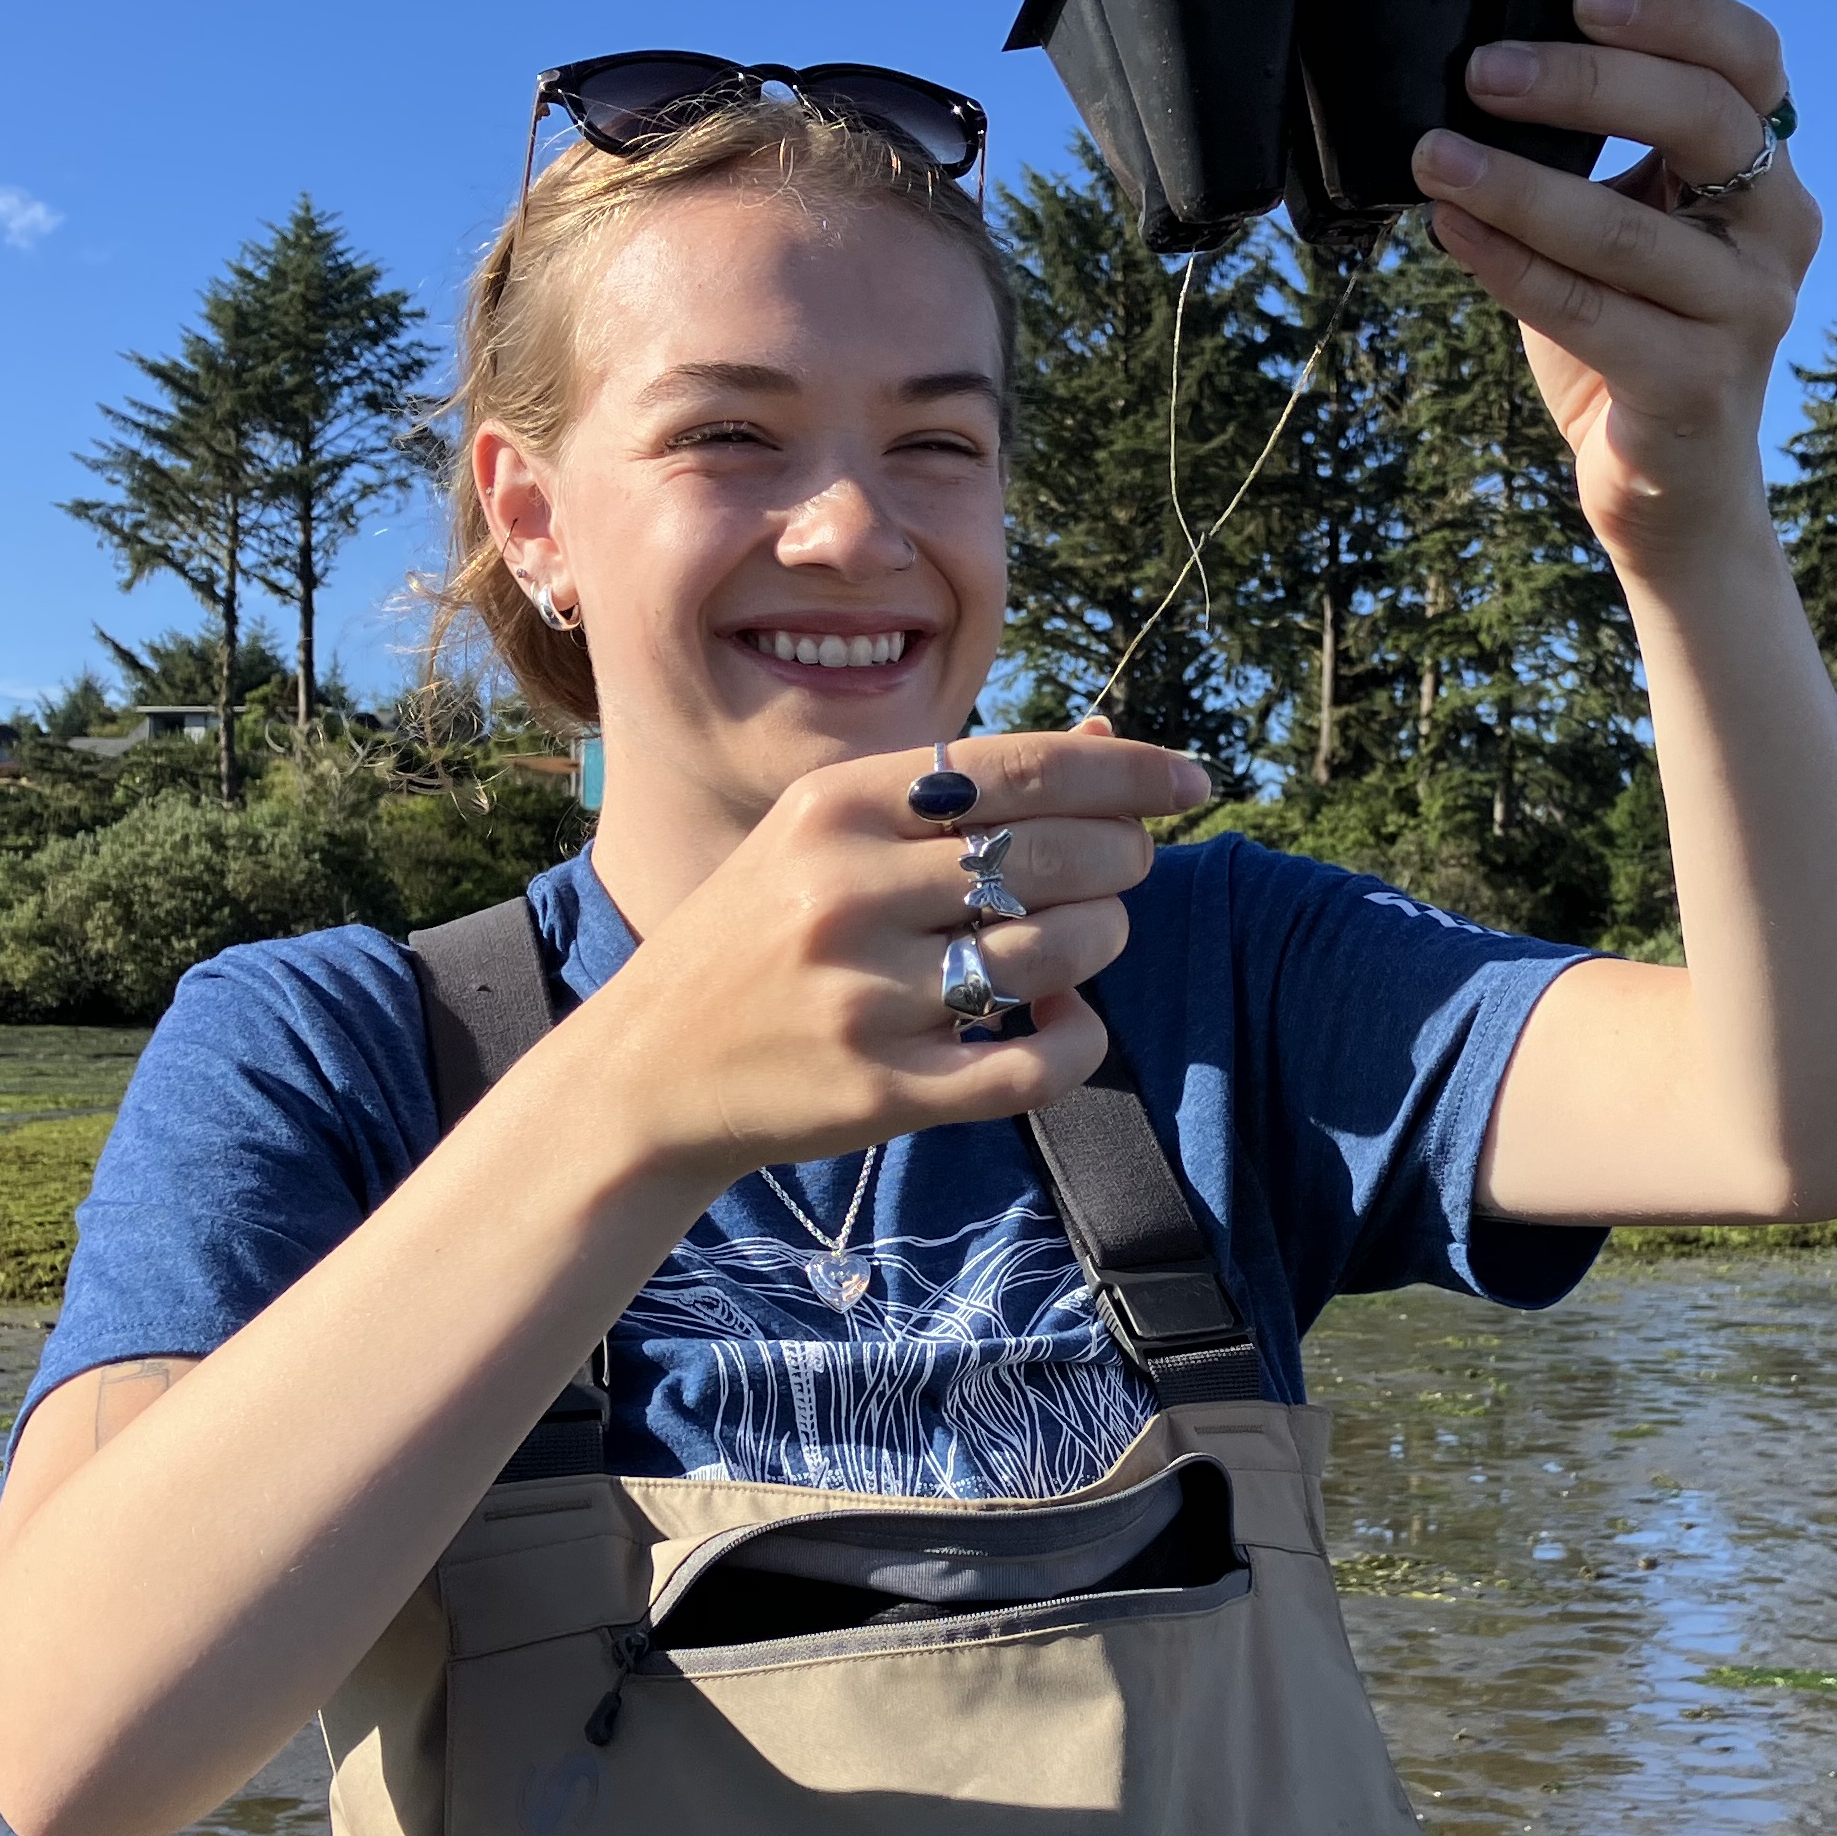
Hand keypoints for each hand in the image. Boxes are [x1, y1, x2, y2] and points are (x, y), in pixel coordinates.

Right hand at [565, 725, 1207, 1183]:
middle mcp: (845, 893)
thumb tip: (1108, 743)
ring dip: (1100, 944)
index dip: (1129, 774)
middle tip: (1122, 872)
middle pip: (1056, 856)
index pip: (1022, 768)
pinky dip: (1076, 1039)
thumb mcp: (826, 833)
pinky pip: (1037, 1065)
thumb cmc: (760, 933)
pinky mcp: (883, 1091)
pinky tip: (1059, 1021)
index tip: (1191, 785)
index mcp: (833, 807)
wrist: (645, 1070)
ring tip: (1076, 945)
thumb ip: (956, 789)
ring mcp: (864, 997)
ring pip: (1059, 954)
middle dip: (1121, 860)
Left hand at [1415, 0, 1816, 572]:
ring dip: (1516, 185)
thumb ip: (1593, 150)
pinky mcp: (1697, 385)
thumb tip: (1484, 66)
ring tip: (1432, 154)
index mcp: (1765, 169)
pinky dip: (1508, 265)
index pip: (1749, 60)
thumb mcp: (1626, 221)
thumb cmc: (1634, 333)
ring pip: (1625, 229)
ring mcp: (1749, 311)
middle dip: (1585, 84)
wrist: (1671, 487)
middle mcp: (1777, 230)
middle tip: (1482, 69)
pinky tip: (1451, 229)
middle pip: (1702, 121)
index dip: (1675, 14)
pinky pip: (1588, 311)